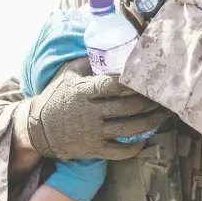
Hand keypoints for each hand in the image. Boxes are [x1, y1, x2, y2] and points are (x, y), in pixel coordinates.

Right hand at [27, 57, 172, 159]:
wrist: (37, 129)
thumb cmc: (56, 96)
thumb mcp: (68, 73)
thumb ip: (89, 61)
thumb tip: (113, 48)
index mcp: (84, 91)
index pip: (114, 85)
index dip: (134, 83)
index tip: (150, 79)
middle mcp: (90, 112)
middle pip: (127, 106)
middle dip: (149, 102)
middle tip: (165, 96)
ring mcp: (92, 132)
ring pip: (128, 129)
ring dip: (149, 122)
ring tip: (162, 115)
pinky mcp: (93, 149)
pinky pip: (119, 151)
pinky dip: (134, 147)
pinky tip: (145, 139)